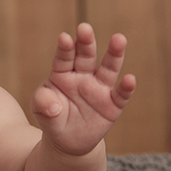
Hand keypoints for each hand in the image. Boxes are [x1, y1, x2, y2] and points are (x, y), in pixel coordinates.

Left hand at [31, 23, 135, 155]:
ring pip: (108, 68)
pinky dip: (126, 87)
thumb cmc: (52, 118)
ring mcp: (99, 88)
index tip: (64, 38)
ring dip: (114, 54)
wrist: (67, 141)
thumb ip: (43, 104)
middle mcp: (83, 76)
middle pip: (86, 56)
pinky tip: (130, 79)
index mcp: (63, 73)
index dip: (65, 48)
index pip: (64, 58)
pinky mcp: (113, 104)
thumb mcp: (41, 111)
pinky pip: (120, 94)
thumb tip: (52, 105)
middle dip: (86, 42)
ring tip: (119, 39)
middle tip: (84, 28)